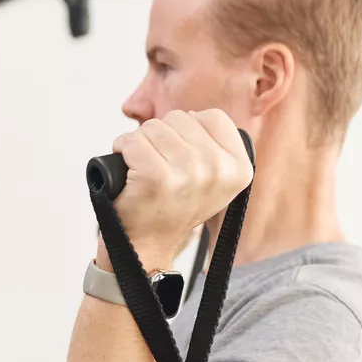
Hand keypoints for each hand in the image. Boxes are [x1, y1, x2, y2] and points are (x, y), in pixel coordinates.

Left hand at [108, 110, 252, 266]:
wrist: (148, 244)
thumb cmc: (173, 206)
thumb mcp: (211, 179)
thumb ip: (214, 146)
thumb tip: (195, 117)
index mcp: (239, 169)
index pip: (212, 117)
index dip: (189, 129)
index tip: (181, 154)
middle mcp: (218, 170)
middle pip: (180, 118)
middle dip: (162, 136)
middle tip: (160, 166)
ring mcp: (188, 173)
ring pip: (153, 127)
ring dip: (140, 143)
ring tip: (144, 169)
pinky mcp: (156, 177)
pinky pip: (131, 141)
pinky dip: (121, 150)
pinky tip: (128, 170)